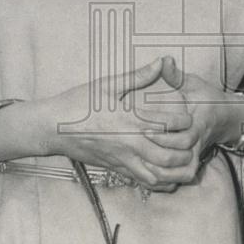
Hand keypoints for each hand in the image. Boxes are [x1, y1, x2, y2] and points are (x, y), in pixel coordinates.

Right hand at [41, 57, 199, 189]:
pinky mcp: (115, 169)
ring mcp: (122, 160)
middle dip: (185, 151)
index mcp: (130, 120)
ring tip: (182, 160)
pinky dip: (158, 181)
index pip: (168, 126)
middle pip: (168, 156)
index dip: (184, 122)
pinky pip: (142, 181)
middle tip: (190, 141)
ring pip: (157, 175)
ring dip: (174, 171)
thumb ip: (138, 76)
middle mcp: (129, 144)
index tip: (188, 117)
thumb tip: (161, 61)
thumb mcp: (108, 85)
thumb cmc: (78, 103)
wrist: (52, 127)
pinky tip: (165, 173)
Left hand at [143, 57, 243, 174]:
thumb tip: (163, 60)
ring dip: (162, 170)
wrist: (226, 117)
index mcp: (198, 122)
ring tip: (139, 162)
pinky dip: (168, 179)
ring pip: (182, 171)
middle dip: (159, 148)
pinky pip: (181, 178)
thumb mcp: (193, 83)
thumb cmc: (207, 98)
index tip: (142, 123)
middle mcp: (198, 141)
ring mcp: (195, 154)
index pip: (184, 132)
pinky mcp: (191, 163)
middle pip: (180, 153)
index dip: (162, 129)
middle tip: (137, 141)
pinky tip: (148, 174)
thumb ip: (175, 75)